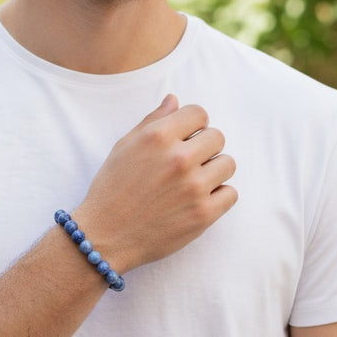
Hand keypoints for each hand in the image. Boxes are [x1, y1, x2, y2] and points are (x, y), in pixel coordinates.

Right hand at [75, 94, 236, 272]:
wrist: (106, 236)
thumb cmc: (112, 189)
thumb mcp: (125, 146)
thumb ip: (153, 120)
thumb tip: (174, 100)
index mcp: (158, 137)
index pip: (199, 113)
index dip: (194, 124)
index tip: (187, 136)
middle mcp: (178, 158)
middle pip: (218, 137)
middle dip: (205, 146)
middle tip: (189, 161)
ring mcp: (193, 187)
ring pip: (228, 164)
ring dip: (214, 170)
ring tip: (195, 180)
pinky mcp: (203, 214)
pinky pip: (230, 193)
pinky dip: (218, 195)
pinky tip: (198, 199)